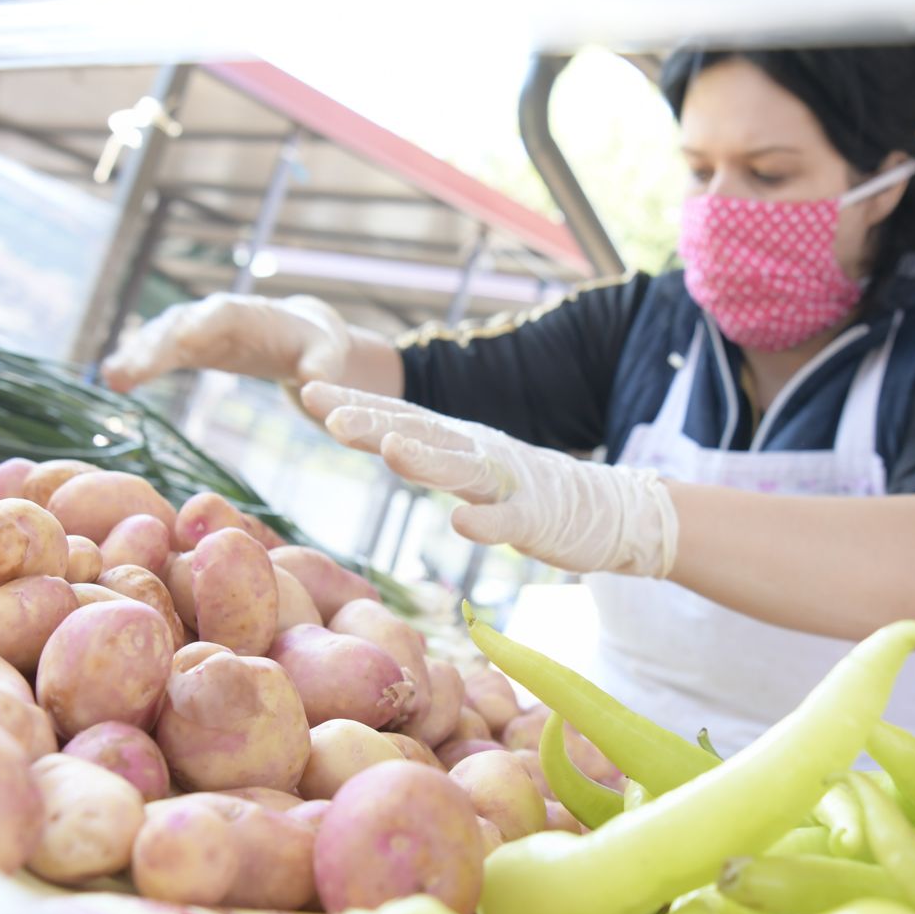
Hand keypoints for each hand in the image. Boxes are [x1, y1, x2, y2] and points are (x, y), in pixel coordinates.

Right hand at [101, 293, 350, 391]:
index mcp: (252, 314)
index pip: (222, 315)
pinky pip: (159, 350)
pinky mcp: (189, 345)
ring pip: (162, 336)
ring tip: (112, 378)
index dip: (200, 327)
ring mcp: (199, 328)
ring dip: (137, 354)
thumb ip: (321, 365)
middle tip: (128, 371)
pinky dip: (137, 361)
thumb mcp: (327, 355)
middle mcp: (217, 315)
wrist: (302, 335)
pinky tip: (112, 378)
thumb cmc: (317, 346)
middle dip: (156, 346)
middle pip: (181, 325)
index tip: (179, 343)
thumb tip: (311, 381)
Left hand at [300, 383, 677, 577]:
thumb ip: (432, 454)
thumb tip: (380, 436)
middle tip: (327, 412)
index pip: (399, 417)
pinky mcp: (537, 520)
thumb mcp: (472, 468)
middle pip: (420, 434)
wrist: (608, 510)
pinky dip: (486, 524)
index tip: (306, 389)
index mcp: (458, 440)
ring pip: (462, 470)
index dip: (354, 404)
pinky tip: (461, 524)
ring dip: (426, 460)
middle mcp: (479, 453)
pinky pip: (509, 523)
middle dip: (374, 423)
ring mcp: (509, 485)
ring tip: (391, 451)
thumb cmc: (529, 492)